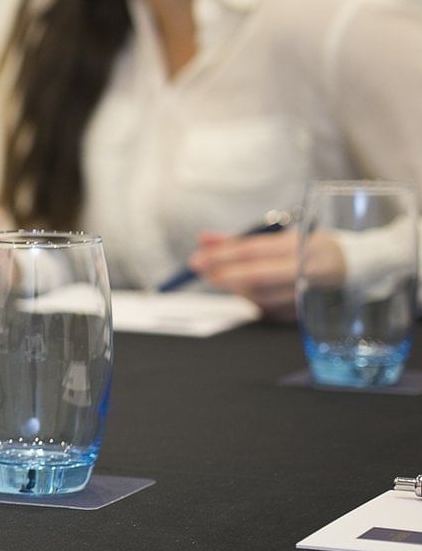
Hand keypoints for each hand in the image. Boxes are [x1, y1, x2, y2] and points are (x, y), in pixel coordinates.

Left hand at [187, 230, 339, 322]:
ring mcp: (308, 295)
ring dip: (233, 289)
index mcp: (301, 246)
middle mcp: (306, 271)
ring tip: (218, 277)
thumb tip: (204, 239)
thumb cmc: (308, 248)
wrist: (352, 267)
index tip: (197, 259)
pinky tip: (240, 291)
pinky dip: (249, 300)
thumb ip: (240, 240)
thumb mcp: (279, 236)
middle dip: (223, 275)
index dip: (222, 256)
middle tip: (201, 270)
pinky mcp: (305, 313)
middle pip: (256, 278)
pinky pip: (269, 310)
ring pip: (260, 298)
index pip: (254, 252)